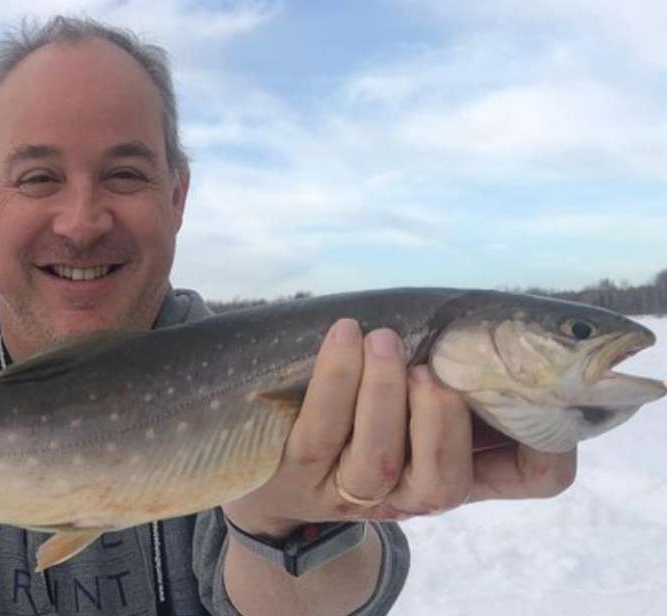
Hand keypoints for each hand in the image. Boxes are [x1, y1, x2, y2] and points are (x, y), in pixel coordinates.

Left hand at [223, 318, 576, 537]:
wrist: (269, 466)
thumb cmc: (357, 413)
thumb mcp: (412, 402)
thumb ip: (450, 370)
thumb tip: (487, 309)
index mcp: (455, 473)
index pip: (532, 477)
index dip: (551, 445)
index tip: (537, 390)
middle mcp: (410, 497)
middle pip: (444, 481)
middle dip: (440, 417)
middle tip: (430, 365)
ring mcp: (351, 493)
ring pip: (379, 456)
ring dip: (384, 392)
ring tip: (383, 339)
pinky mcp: (298, 476)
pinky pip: (321, 432)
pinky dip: (336, 378)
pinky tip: (344, 335)